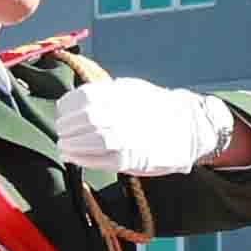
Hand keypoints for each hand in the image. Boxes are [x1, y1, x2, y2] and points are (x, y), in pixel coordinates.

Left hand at [49, 71, 238, 178]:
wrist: (189, 127)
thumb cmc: (156, 108)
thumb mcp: (133, 90)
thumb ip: (107, 95)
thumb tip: (76, 103)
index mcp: (125, 94)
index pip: (86, 97)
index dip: (68, 107)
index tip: (61, 113)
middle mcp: (128, 114)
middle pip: (87, 120)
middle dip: (67, 128)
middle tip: (60, 133)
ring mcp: (131, 137)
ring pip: (92, 141)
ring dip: (72, 145)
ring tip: (64, 147)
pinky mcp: (134, 158)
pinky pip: (103, 160)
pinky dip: (83, 159)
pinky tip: (74, 158)